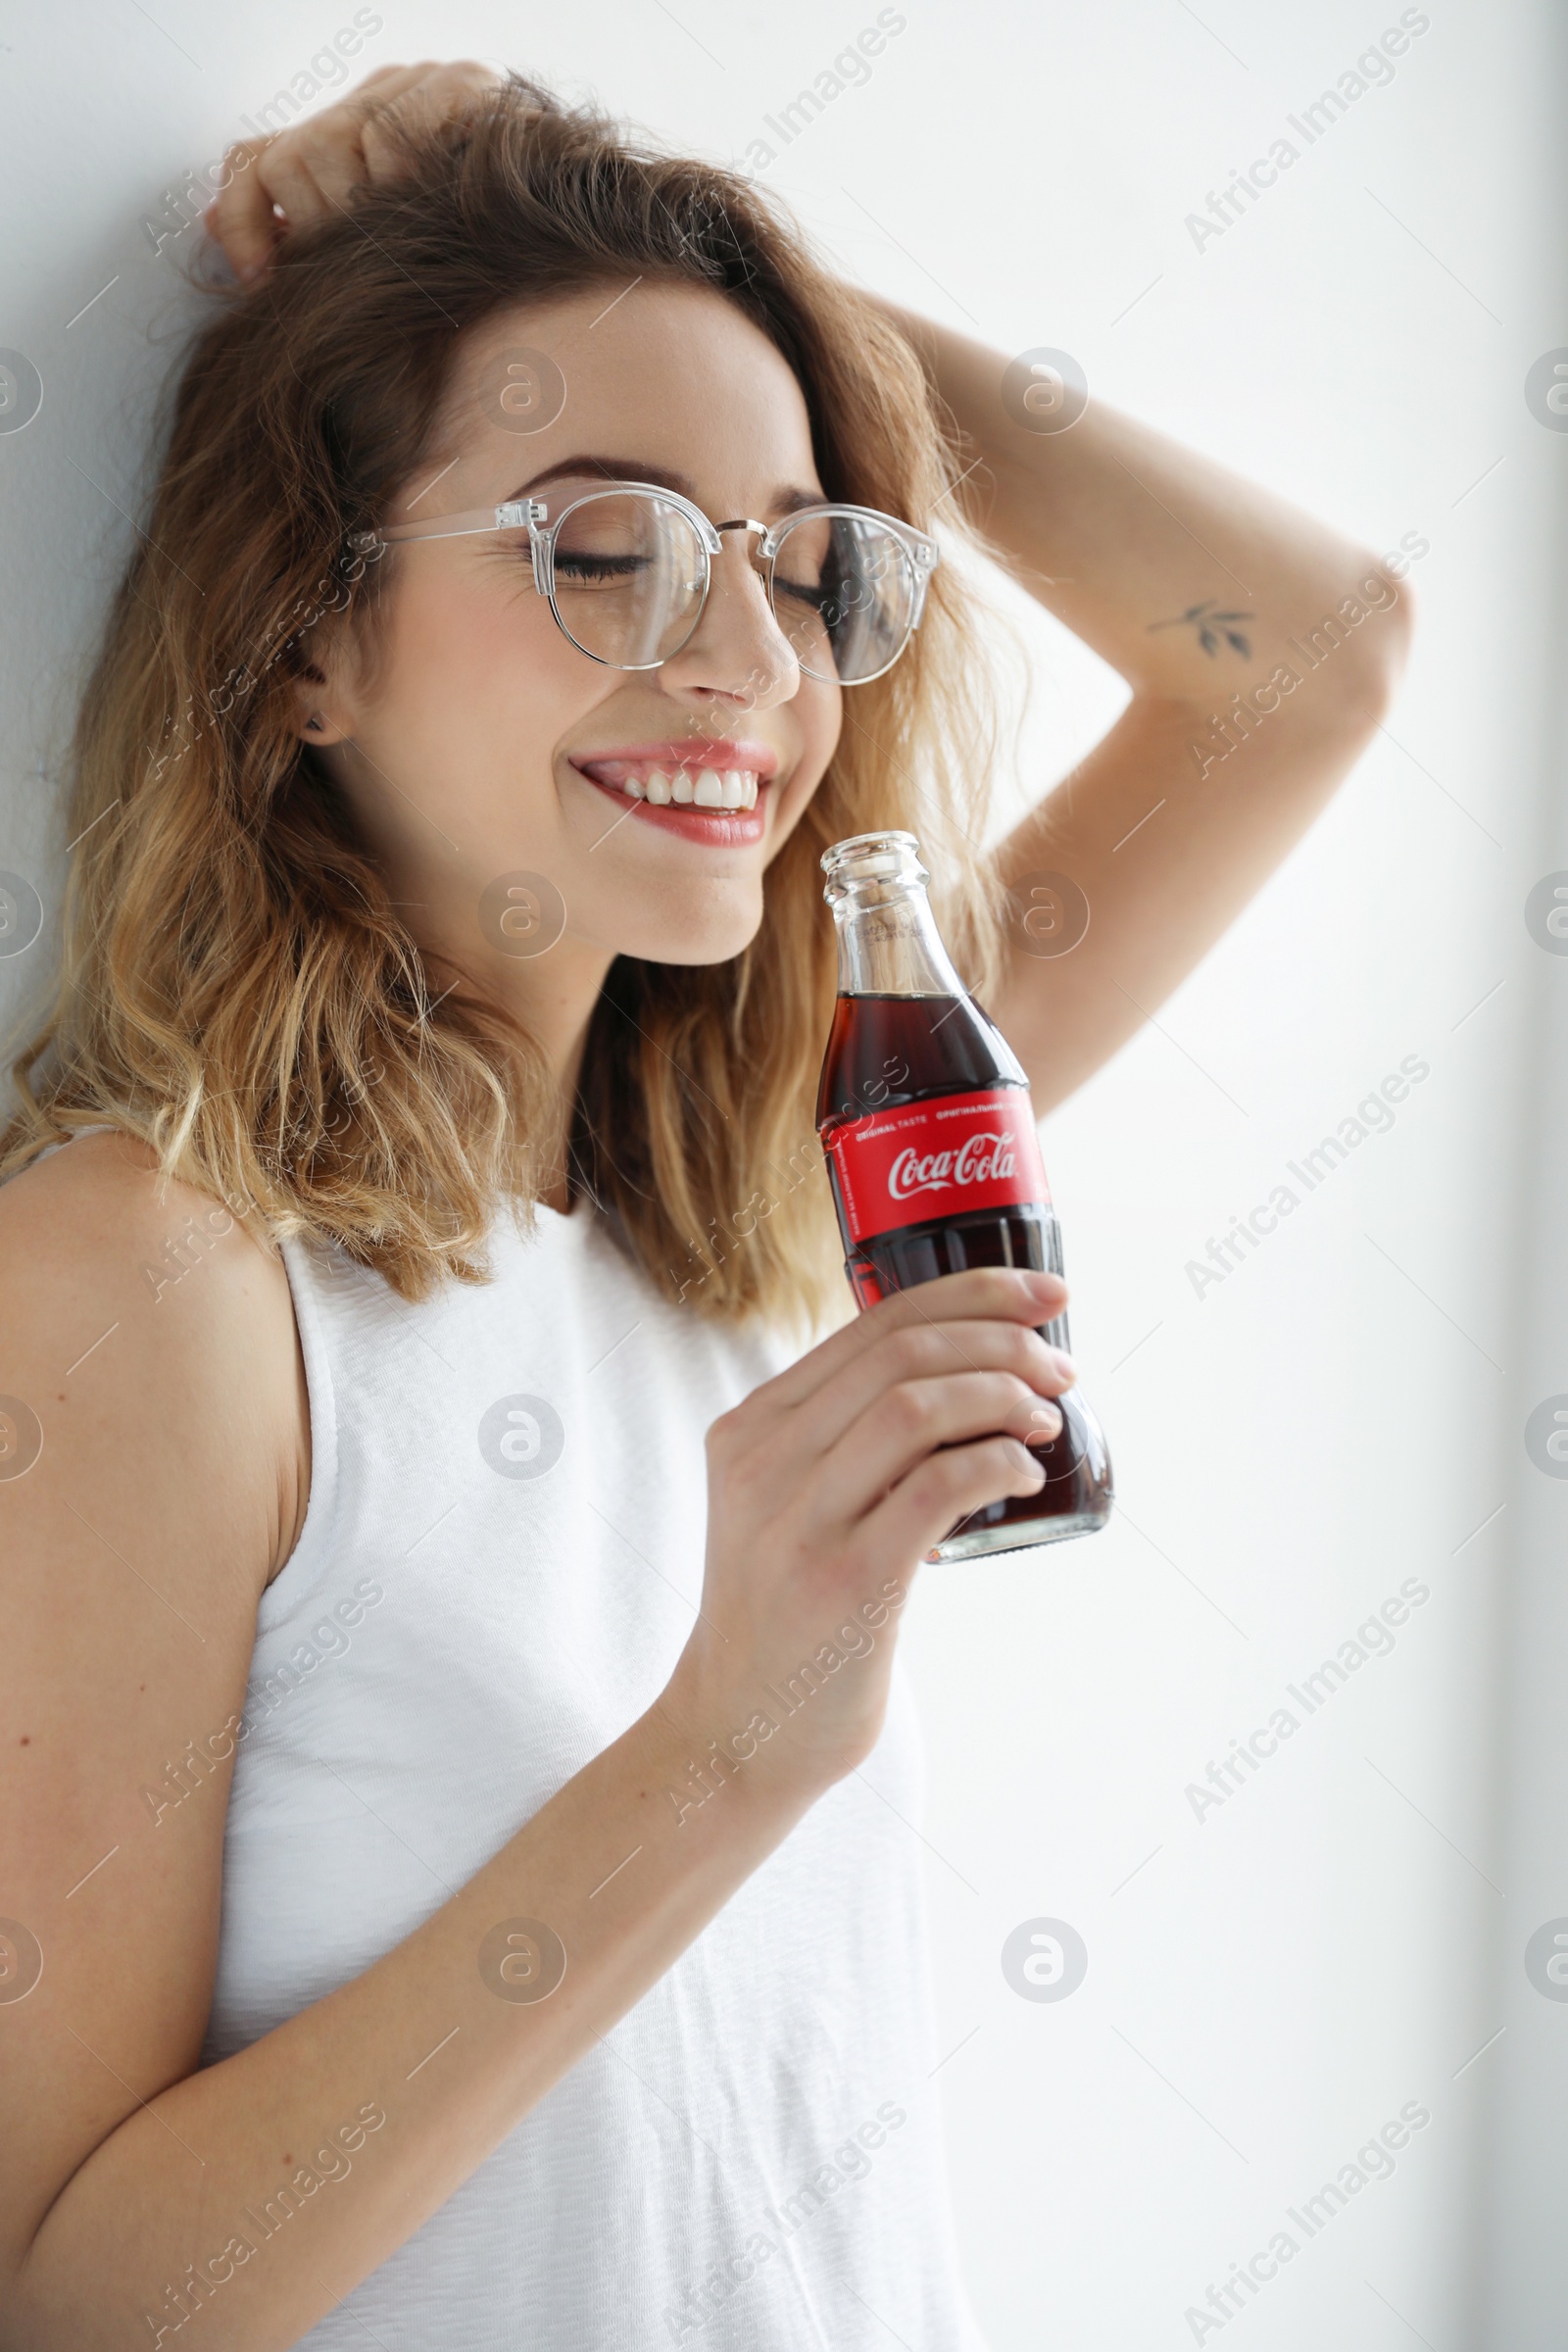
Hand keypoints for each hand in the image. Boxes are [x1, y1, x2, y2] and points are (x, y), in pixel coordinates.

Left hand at [204, 60, 503, 282]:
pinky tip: (428, 203)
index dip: (244, 221)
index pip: (255, 161)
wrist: (574, 236)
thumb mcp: (372, 264)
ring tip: (403, 242)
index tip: (261, 284)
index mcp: (347, 141)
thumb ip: (296, 238)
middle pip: (292, 157)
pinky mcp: (457, 85)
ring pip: (332, 143)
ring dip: (363, 212)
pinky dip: (399, 179)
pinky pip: (388, 132)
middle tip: (361, 269)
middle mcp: (372, 101)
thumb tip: (207, 227)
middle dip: (318, 230)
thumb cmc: (467, 268)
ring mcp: (415, 86)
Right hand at [664, 1266, 1075, 1805]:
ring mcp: (800, 1520)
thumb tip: (960, 1382)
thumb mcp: (781, 1504)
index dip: (972, 1294)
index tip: (1043, 1297)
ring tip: (1045, 1417)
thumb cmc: (785, 1615)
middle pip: (902, 1353)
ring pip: (916, 1406)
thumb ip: (838, 1443)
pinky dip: (996, 1462)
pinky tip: (1025, 1472)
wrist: (735, 1731)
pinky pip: (936, 1487)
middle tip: (1060, 1367)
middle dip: (1001, 1340)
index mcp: (752, 1428)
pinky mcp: (844, 1580)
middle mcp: (765, 1460)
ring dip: (1003, 1396)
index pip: (873, 1324)